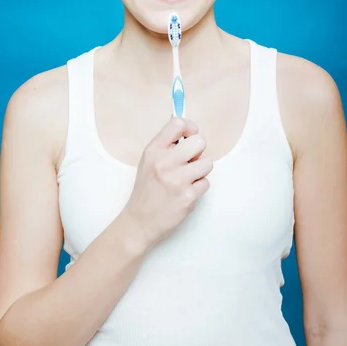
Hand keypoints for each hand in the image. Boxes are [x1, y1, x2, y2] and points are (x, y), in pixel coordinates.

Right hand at [123, 116, 212, 248]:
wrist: (139, 222)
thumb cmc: (146, 190)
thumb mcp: (148, 161)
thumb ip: (166, 144)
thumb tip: (185, 124)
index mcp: (153, 151)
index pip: (178, 123)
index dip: (190, 128)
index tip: (190, 136)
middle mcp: (164, 163)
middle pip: (199, 142)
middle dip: (198, 152)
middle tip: (189, 162)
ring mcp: (177, 181)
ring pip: (207, 163)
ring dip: (200, 171)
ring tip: (187, 179)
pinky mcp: (188, 197)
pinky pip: (206, 183)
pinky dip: (198, 188)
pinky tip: (185, 193)